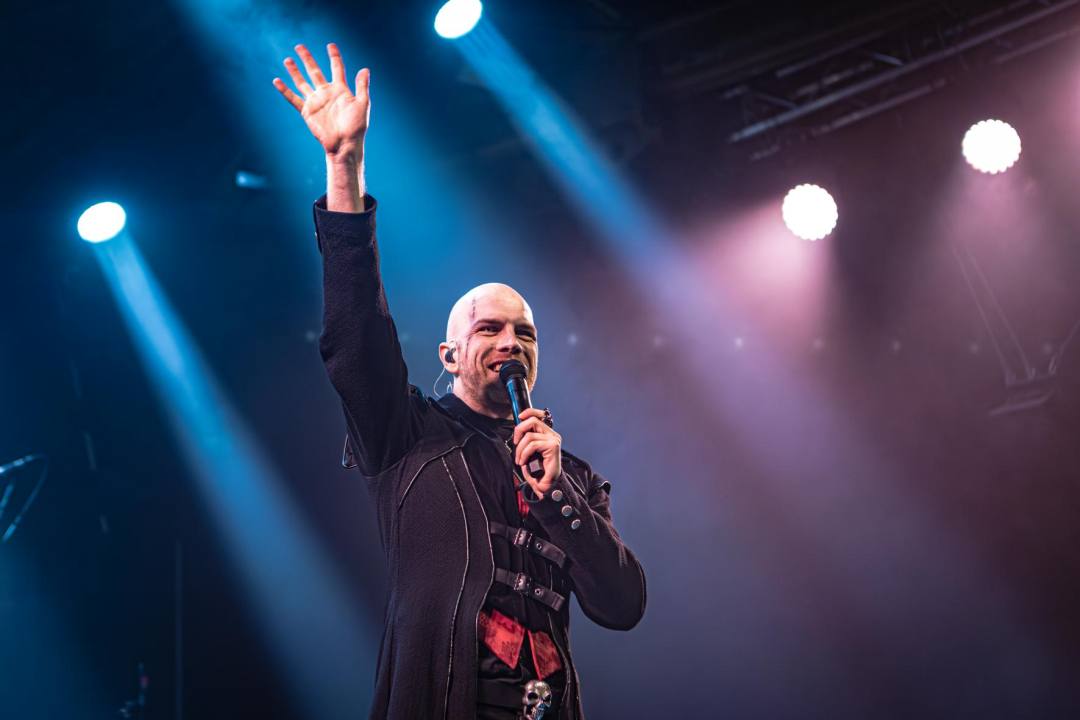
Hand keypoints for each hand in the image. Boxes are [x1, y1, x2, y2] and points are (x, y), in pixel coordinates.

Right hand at [273, 43, 369, 159]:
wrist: (345, 144)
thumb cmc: (356, 126)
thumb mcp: (362, 104)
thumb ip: (362, 86)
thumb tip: (365, 69)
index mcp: (341, 90)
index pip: (336, 68)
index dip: (334, 56)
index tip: (330, 45)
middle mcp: (326, 93)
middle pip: (315, 71)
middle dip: (308, 59)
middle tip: (299, 46)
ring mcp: (316, 102)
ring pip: (302, 82)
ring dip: (295, 71)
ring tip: (288, 59)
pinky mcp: (307, 112)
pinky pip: (293, 99)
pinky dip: (285, 90)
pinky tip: (277, 81)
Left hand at [512, 408, 561, 498]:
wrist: (548, 485)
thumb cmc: (539, 471)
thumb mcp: (530, 452)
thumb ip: (526, 441)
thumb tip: (518, 432)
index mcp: (547, 434)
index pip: (539, 415)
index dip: (528, 412)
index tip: (519, 416)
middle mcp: (552, 435)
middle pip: (532, 420)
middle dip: (519, 430)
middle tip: (515, 443)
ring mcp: (553, 440)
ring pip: (529, 435)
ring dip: (520, 449)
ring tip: (520, 459)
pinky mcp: (553, 446)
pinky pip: (532, 445)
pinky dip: (524, 453)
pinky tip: (524, 461)